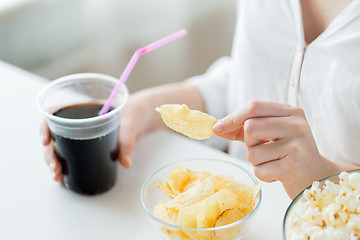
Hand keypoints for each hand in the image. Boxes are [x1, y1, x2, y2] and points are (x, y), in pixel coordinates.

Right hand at [39, 95, 151, 180]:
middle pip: (54, 134)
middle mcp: (78, 120)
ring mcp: (82, 133)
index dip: (45, 127)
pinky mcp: (88, 144)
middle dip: (49, 153)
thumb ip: (128, 141)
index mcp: (84, 108)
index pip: (55, 113)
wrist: (142, 117)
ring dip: (54, 162)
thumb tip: (125, 162)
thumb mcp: (131, 123)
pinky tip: (63, 177)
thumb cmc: (134, 111)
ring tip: (57, 176)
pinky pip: (72, 154)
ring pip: (60, 146)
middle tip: (55, 168)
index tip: (46, 142)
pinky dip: (65, 165)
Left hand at [212, 101, 341, 198]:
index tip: (216, 128)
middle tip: (263, 150)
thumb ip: (244, 128)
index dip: (232, 117)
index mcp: (290, 112)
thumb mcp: (270, 134)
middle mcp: (296, 125)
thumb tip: (216, 127)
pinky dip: (264, 175)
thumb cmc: (288, 154)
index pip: (254, 107)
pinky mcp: (294, 166)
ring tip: (274, 162)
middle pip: (250, 127)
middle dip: (249, 143)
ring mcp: (297, 145)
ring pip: (253, 152)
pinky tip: (279, 174)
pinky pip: (260, 171)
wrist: (317, 178)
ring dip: (256, 162)